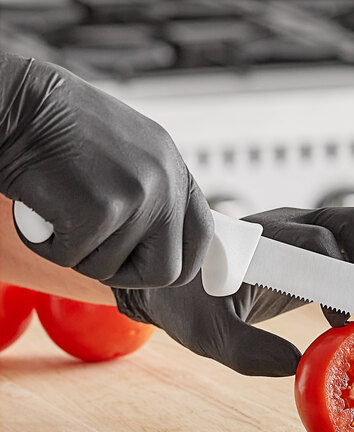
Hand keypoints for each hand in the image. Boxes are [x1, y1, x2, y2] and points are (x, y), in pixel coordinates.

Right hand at [0, 53, 212, 287]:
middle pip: (168, 271)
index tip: (155, 267)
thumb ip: (153, 197)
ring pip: (110, 268)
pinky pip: (74, 257)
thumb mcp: (129, 156)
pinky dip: (49, 245)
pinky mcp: (100, 208)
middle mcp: (165, 182)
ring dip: (78, 252)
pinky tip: (42, 210)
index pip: (203, 236)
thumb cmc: (62, 130)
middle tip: (96, 255)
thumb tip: (164, 243)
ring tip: (60, 210)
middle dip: (128, 275)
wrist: (18, 102)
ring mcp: (137, 195)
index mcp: (174, 169)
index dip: (181, 262)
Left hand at [113, 207, 353, 376]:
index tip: (344, 322)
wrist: (174, 286)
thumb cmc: (186, 302)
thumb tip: (298, 365)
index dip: (341, 279)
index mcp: (263, 240)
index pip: (318, 242)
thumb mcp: (207, 331)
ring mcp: (301, 235)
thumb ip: (247, 349)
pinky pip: (350, 251)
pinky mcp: (308, 252)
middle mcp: (288, 227)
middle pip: (352, 222)